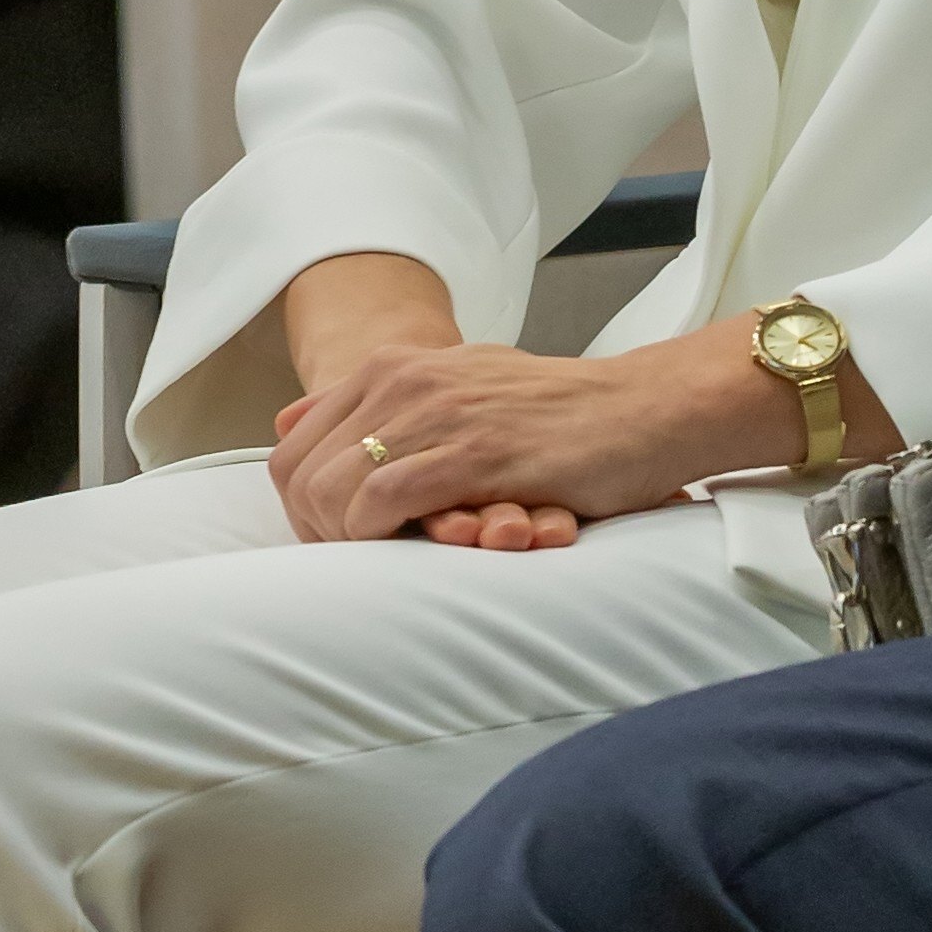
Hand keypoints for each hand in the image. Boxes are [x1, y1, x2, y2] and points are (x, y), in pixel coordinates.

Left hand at [268, 318, 830, 549]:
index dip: (301, 506)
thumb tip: (286, 421)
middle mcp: (405, 381)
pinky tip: (414, 548)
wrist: (645, 409)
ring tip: (385, 561)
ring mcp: (436, 413)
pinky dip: (381, 536)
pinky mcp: (474, 451)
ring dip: (346, 540)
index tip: (337, 541)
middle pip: (300, 473)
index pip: (294, 447)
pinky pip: (384, 502)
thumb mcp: (457, 388)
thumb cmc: (556, 416)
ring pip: (333, 490)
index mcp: (395, 367)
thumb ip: (376, 405)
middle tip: (356, 564)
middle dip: (314, 532)